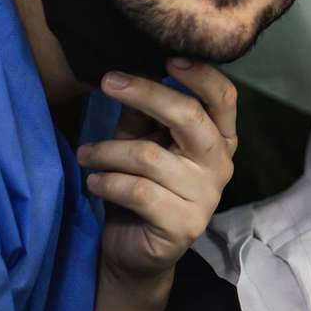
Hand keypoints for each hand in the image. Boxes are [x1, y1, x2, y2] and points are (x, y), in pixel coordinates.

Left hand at [80, 60, 237, 283]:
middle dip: (146, 94)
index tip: (167, 58)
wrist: (135, 252)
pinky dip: (106, 182)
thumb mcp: (142, 141)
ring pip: (149, 156)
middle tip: (108, 81)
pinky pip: (138, 191)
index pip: (224, 98)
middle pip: (189, 116)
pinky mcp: (183, 224)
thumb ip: (143, 112)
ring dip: (107, 151)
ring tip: (86, 154)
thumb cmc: (140, 187)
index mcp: (219, 138)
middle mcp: (221, 164)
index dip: (200, 75)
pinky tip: (93, 182)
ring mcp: (206, 196)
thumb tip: (129, 69)